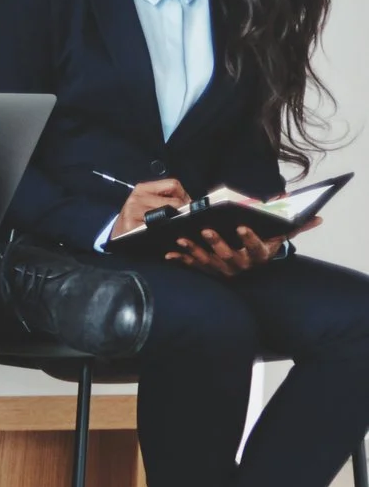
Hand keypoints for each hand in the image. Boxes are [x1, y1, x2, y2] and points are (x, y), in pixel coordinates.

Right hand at [113, 178, 192, 239]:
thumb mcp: (148, 202)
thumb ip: (167, 197)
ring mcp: (134, 211)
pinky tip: (163, 233)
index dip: (184, 196)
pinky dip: (167, 231)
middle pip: (175, 201)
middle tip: (181, 221)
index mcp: (142, 189)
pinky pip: (161, 226)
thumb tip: (192, 202)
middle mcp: (137, 197)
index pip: (173, 185)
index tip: (184, 206)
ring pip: (171, 214)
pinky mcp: (133, 225)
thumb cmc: (137, 220)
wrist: (117, 235)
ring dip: (177, 222)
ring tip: (171, 227)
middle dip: (183, 212)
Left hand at [167, 219, 318, 277]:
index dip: (249, 238)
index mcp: (258, 254)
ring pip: (207, 260)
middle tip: (206, 230)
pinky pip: (193, 266)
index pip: (255, 247)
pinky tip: (168, 254)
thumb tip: (317, 217)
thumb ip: (295, 226)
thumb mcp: (280, 237)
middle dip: (216, 243)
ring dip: (194, 250)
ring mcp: (223, 269)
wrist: (251, 265)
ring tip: (181, 238)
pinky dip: (181, 260)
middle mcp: (240, 264)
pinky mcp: (208, 269)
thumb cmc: (265, 244)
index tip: (241, 227)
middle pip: (228, 255)